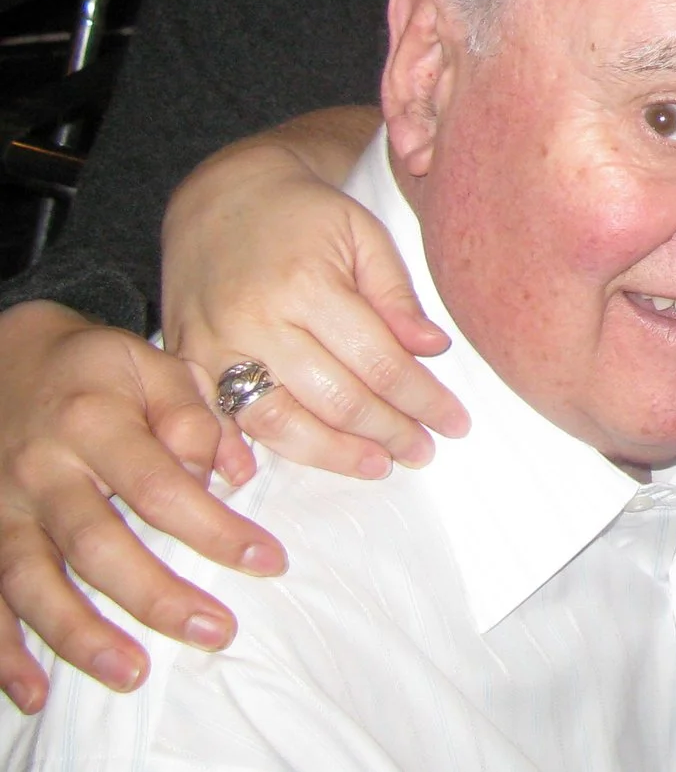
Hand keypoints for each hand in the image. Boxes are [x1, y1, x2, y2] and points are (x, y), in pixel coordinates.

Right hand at [0, 300, 280, 710]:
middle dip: (157, 595)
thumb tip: (237, 474)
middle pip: (98, 545)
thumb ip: (196, 415)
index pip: (161, 486)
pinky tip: (33, 694)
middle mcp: (43, 473)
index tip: (269, 561)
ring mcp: (5, 512)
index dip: (215, 529)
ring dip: (82, 635)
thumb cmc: (94, 370)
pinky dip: (3, 653)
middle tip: (217, 631)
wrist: (4, 361)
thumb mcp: (152, 365)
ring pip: (34, 583)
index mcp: (94, 424)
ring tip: (133, 672)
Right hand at [160, 122, 468, 481]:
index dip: (421, 399)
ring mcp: (215, 347)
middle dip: (387, 432)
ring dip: (333, 454)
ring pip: (279, 423)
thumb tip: (432, 351)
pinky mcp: (185, 362)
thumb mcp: (362, 233)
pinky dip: (245, 452)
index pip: (378, 362)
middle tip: (423, 451)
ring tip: (377, 465)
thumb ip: (396, 294)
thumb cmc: (306, 213)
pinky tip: (269, 475)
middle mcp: (258, 322)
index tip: (454, 423)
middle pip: (334, 399)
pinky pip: (218, 420)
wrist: (223, 196)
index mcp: (308, 286)